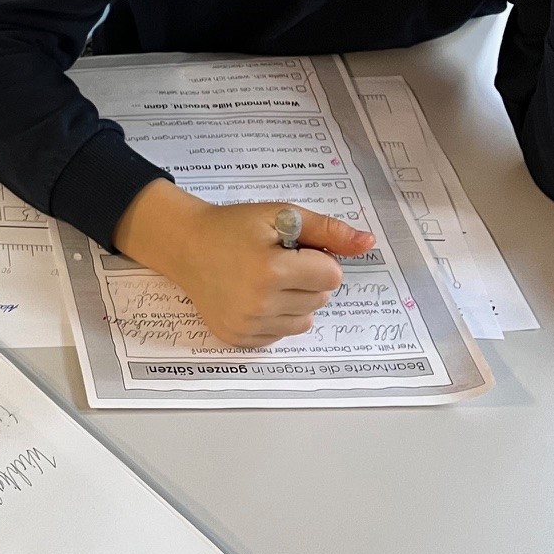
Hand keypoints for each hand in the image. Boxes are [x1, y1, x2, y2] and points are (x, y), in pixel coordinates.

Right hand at [111, 181, 375, 347]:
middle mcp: (259, 303)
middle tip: (276, 261)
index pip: (332, 276)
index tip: (292, 248)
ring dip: (296, 301)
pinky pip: (281, 334)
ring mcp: (246, 324)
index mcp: (271, 270)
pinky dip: (277, 317)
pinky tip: (255, 297)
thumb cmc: (233, 226)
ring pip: (305, 321)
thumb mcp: (281, 215)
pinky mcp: (237, 338)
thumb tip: (368, 244)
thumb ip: (328, 230)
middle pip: (321, 299)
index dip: (319, 258)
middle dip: (307, 279)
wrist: (185, 246)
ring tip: (267, 280)